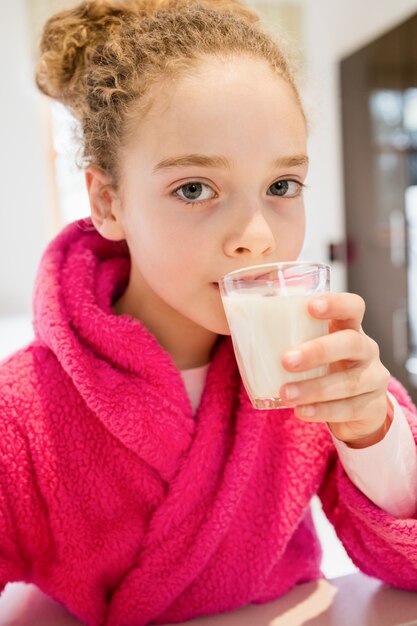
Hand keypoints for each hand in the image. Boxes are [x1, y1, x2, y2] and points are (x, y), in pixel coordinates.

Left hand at [280, 292, 390, 447]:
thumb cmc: (325, 367)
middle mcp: (366, 349)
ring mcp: (374, 377)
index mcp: (350, 327)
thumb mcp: (313, 347)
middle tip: (286, 361)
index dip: (336, 303)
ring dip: (314, 388)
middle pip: (351, 343)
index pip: (353, 306)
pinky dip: (322, 411)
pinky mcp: (373, 406)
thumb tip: (237, 320)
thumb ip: (288, 335)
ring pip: (349, 381)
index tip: (310, 306)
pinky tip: (301, 412)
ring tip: (286, 394)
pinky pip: (349, 408)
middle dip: (318, 351)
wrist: (357, 406)